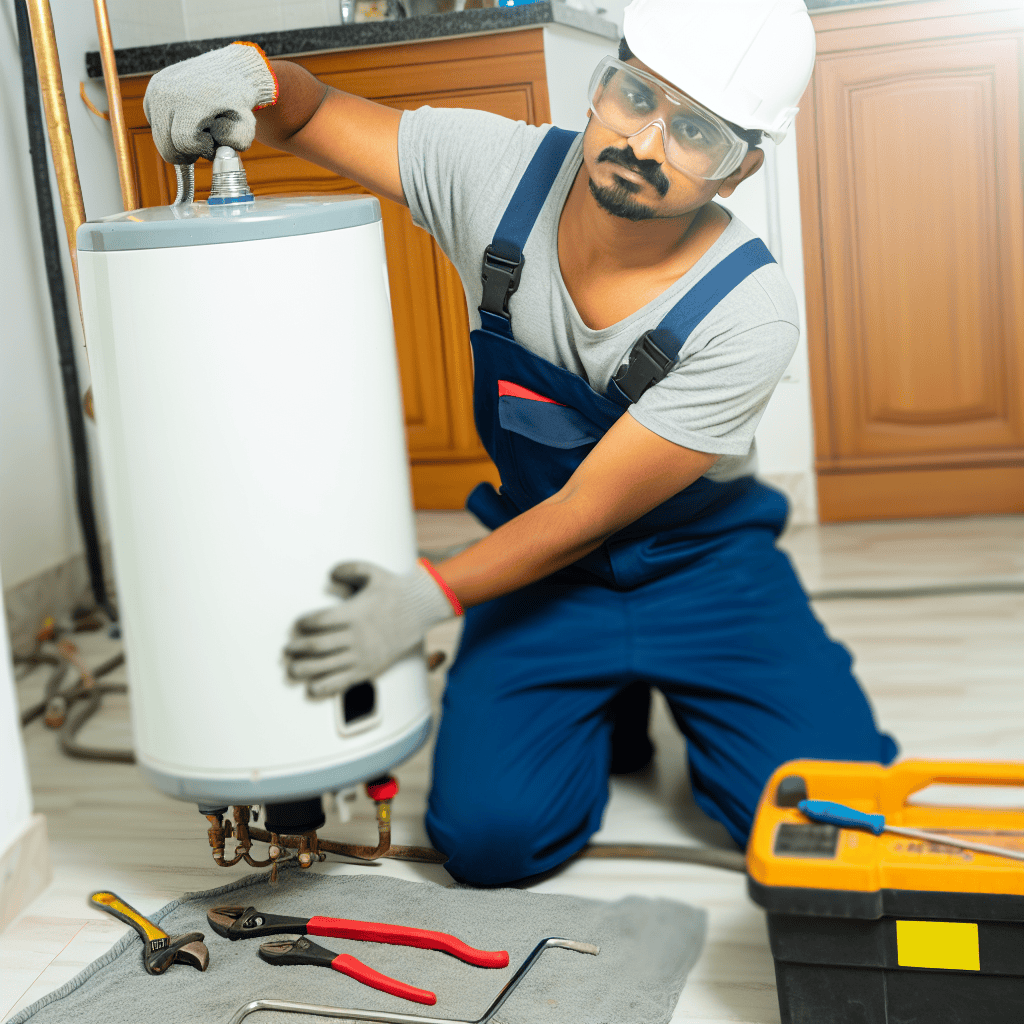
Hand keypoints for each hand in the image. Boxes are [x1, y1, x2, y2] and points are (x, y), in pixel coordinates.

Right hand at [143, 42, 277, 163]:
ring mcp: (156, 89)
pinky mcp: (152, 88)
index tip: (212, 143)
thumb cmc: (238, 101)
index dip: (201, 149)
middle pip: (166, 145)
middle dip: (187, 151)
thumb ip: (237, 140)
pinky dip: (170, 128)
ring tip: (197, 129)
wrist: (230, 69)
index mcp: (189, 100)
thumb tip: (219, 148)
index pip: (183, 142)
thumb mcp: (246, 123)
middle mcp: (166, 93)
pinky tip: (187, 119)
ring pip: (159, 137)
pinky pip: (155, 123)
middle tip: (204, 143)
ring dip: (178, 141)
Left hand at [285, 560, 460, 697]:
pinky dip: (325, 686)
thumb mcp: (372, 573)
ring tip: (292, 670)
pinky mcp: (369, 668)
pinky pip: (343, 681)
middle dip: (298, 648)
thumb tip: (330, 573)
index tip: (296, 625)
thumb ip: (349, 569)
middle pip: (317, 646)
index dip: (303, 624)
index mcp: (353, 613)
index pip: (319, 621)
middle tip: (287, 650)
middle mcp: (356, 636)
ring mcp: (362, 654)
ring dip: (305, 669)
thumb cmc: (395, 591)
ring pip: (326, 666)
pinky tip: (312, 688)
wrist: (421, 610)